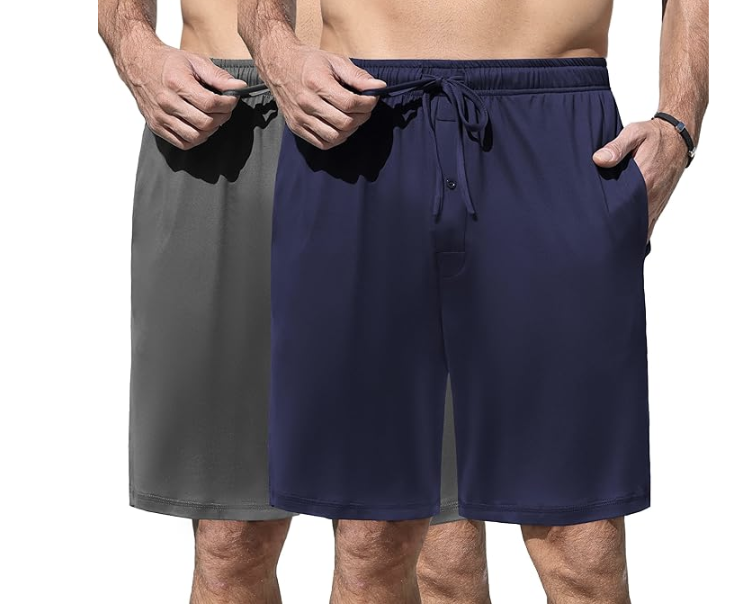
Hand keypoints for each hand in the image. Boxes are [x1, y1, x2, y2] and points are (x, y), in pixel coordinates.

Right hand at [120, 41, 247, 148]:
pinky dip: (197, 139)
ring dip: (211, 130)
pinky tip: (200, 126)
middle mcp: (166, 102)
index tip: (232, 99)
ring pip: (196, 136)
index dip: (228, 103)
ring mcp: (160, 117)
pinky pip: (183, 143)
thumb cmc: (168, 62)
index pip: (210, 103)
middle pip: (205, 122)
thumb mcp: (195, 61)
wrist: (138, 63)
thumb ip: (219, 76)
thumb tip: (239, 87)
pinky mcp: (156, 127)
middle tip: (225, 109)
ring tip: (213, 117)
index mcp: (176, 83)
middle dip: (222, 117)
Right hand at [259, 44, 385, 148]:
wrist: (278, 64)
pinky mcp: (296, 127)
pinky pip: (322, 143)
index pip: (350, 103)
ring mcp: (300, 117)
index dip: (367, 103)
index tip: (372, 98)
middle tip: (365, 108)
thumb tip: (379, 87)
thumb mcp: (334, 61)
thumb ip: (357, 76)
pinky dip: (336, 139)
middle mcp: (306, 102)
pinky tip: (340, 127)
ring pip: (335, 137)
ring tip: (353, 118)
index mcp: (317, 83)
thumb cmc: (309, 62)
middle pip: (345, 123)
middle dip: (362, 117)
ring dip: (350, 130)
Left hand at [593, 119, 687, 239]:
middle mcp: (652, 195)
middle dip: (614, 232)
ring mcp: (657, 201)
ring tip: (607, 245)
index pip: (623, 207)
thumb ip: (616, 147)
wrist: (679, 137)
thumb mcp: (634, 134)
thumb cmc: (654, 135)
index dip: (608, 219)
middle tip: (595, 240)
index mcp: (645, 179)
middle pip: (631, 222)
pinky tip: (624, 240)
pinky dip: (637, 233)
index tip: (593, 227)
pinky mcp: (659, 204)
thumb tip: (598, 159)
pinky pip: (648, 225)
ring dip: (626, 235)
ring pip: (640, 227)